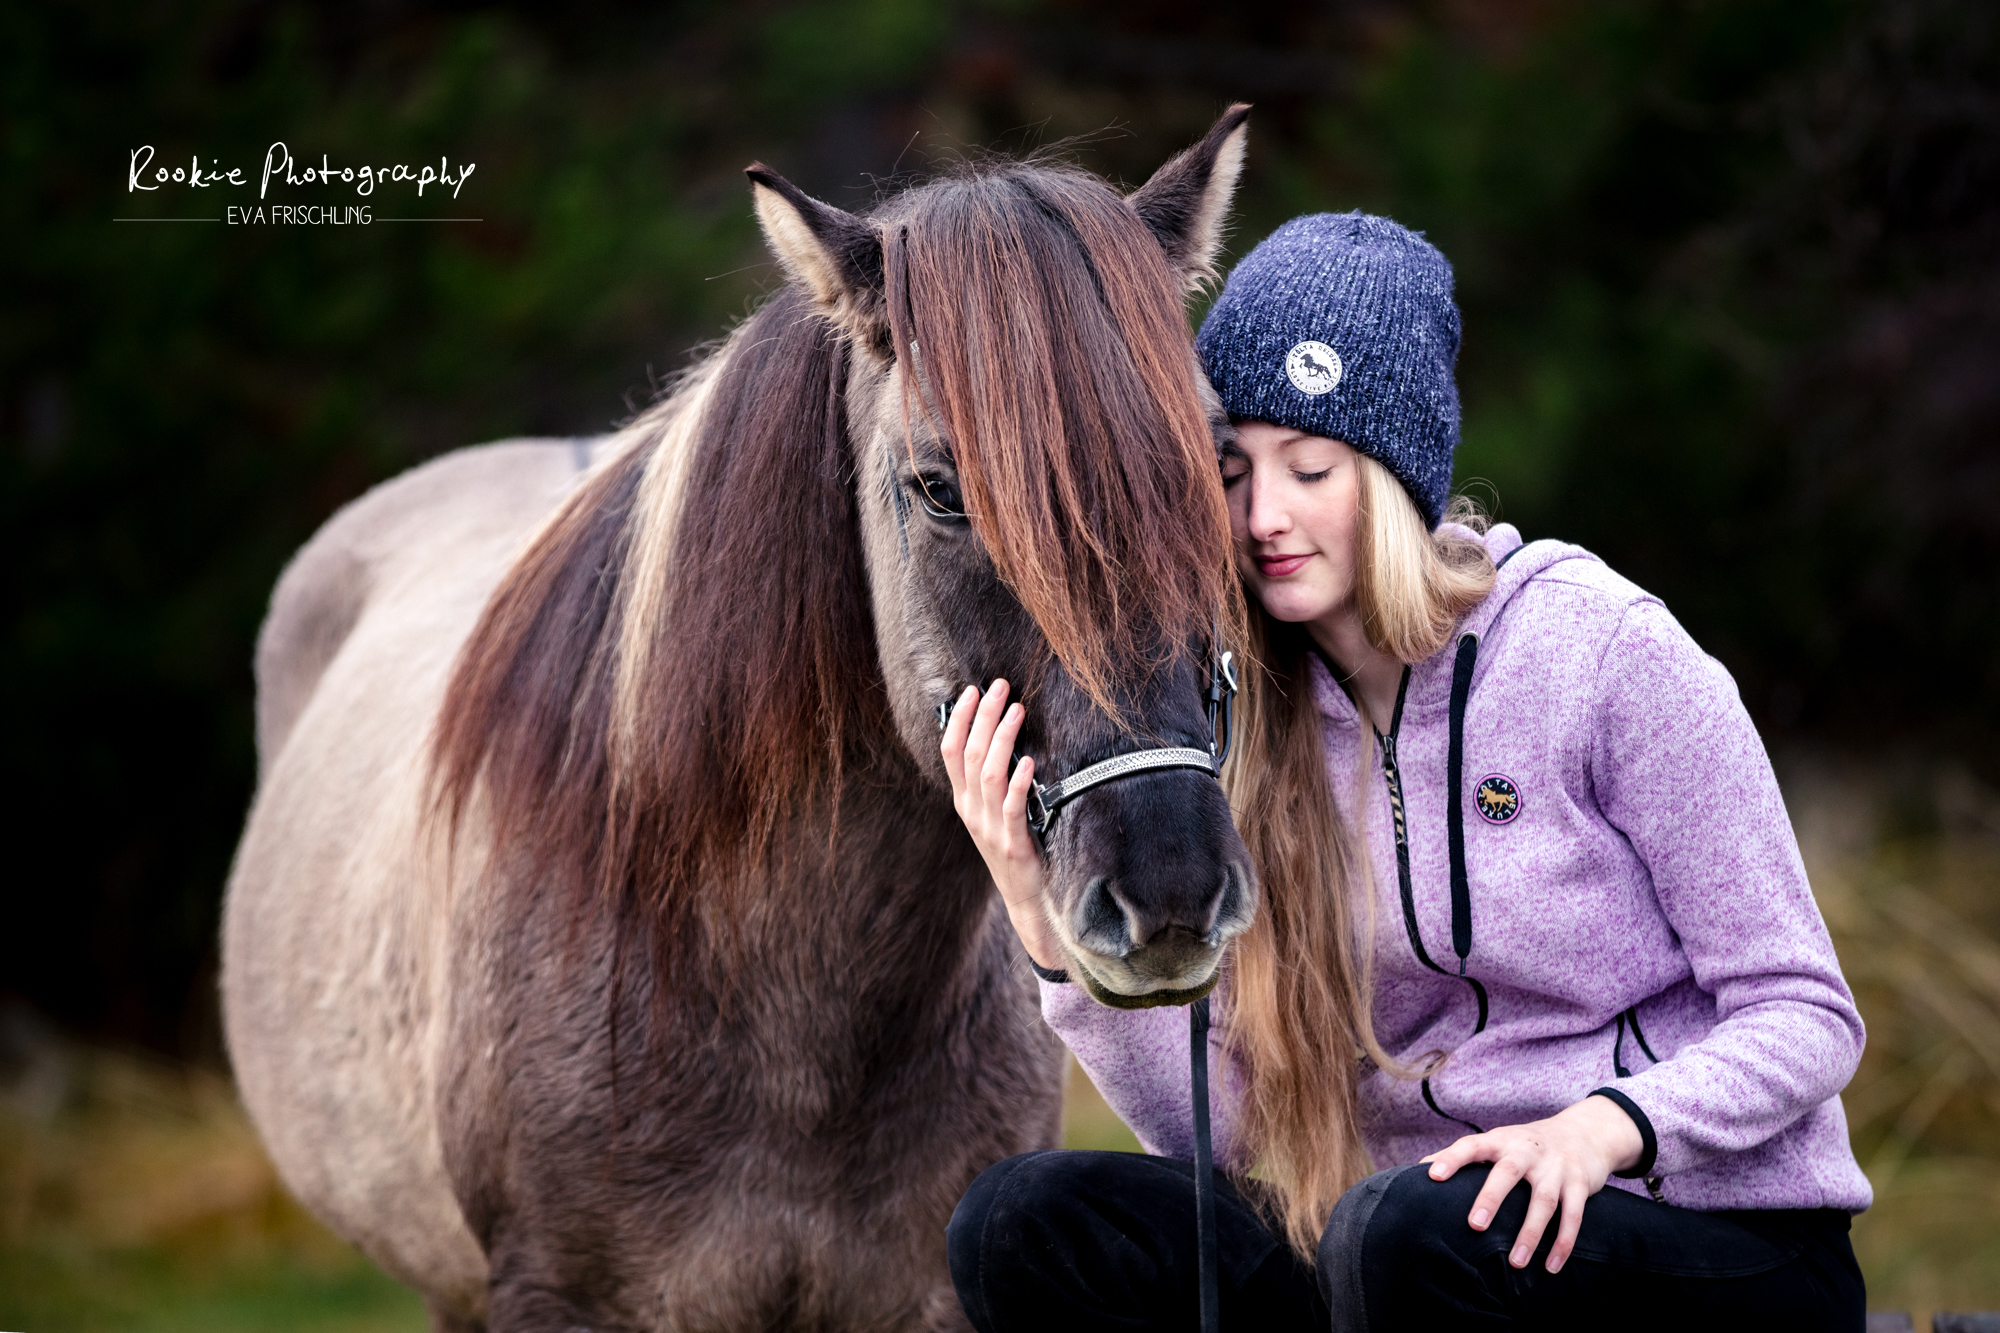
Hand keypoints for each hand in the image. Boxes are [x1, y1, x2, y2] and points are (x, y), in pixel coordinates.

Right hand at [941, 681, 1061, 969]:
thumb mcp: (993, 813)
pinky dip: (1019, 782)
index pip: (951, 751)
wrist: (1026, 898)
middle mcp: (971, 811)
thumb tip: (1000, 735)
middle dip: (983, 717)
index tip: (971, 690)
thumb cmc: (1014, 848)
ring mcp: (990, 827)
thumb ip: (991, 781)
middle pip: (971, 755)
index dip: (958, 719)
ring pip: (989, 775)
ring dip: (1002, 739)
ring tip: (1017, 710)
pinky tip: (1028, 761)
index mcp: (964, 801)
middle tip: (999, 687)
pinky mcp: (1012, 842)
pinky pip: (1013, 807)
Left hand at [1420, 1094, 1643, 1273]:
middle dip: (1491, 1198)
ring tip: (1515, 1264)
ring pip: (1544, 1201)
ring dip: (1530, 1234)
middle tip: (1474, 1225)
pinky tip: (1551, 1267)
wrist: (1585, 1133)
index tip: (1432, 1175)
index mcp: (1501, 1141)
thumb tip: (1418, 1168)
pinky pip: (1573, 1217)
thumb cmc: (1526, 1144)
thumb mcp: (1498, 1141)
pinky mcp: (1580, 1184)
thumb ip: (1463, 1154)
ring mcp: (1556, 1167)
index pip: (1472, 1145)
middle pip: (1507, 1173)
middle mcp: (1528, 1151)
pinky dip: (1563, 1243)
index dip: (1451, 1158)